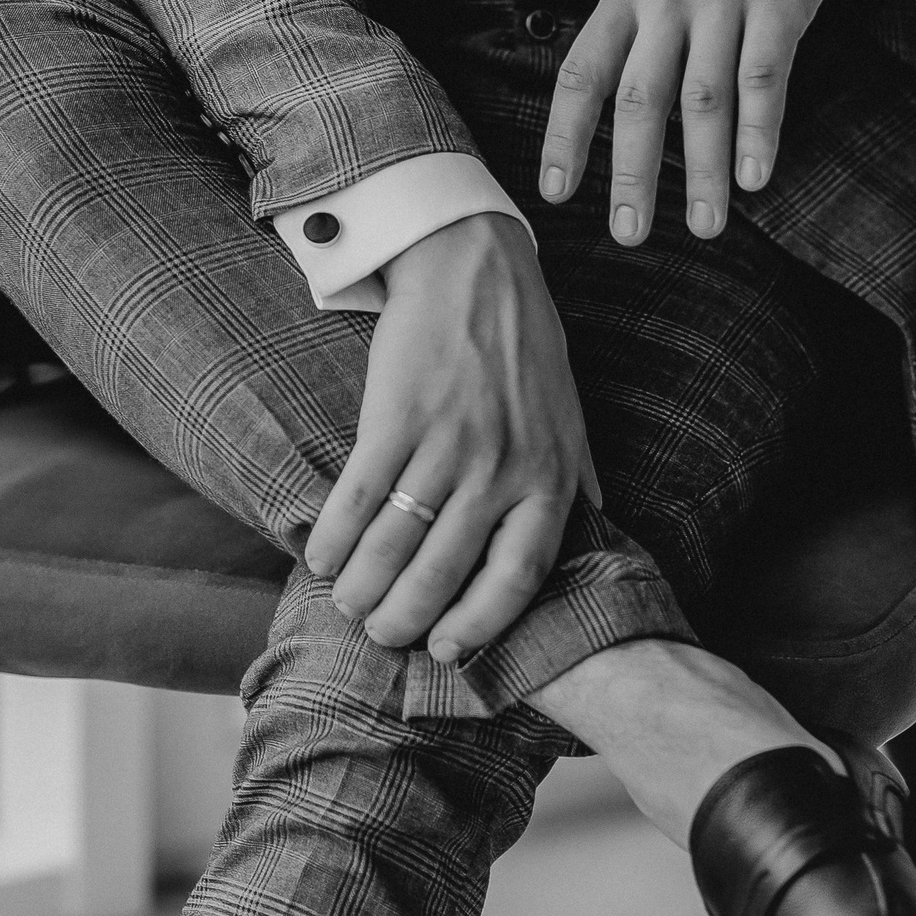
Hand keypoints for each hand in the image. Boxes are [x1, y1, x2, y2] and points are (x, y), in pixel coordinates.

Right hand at [305, 212, 599, 665]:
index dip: (477, 626)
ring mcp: (449, 442)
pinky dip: (334, 536)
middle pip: (444, 573)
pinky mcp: (398, 414)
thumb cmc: (524, 345)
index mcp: (547, 477)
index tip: (446, 650)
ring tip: (348, 601)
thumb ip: (576, 479)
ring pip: (396, 544)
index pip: (516, 579)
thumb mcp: (568, 416)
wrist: (474, 265)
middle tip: (381, 632)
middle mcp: (501, 468)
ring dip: (362, 586)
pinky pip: (360, 495)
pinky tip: (320, 557)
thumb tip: (595, 534)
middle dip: (404, 616)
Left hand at [539, 0, 879, 245]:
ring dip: (701, 168)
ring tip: (705, 225)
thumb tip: (616, 94)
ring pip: (703, 97)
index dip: (566, 135)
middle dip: (632, 174)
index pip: (583, 71)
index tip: (555, 192)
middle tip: (629, 234)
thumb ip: (639, 18)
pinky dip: (759, 129)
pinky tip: (754, 174)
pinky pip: (764, 73)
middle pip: (638, 97)